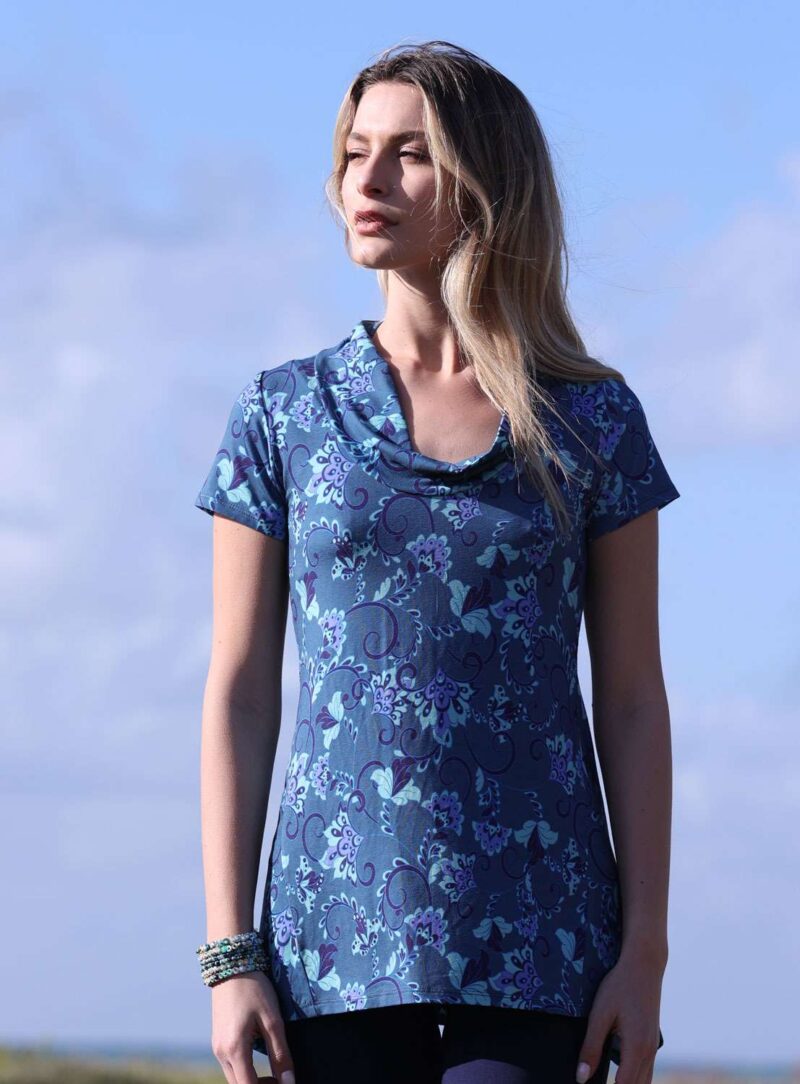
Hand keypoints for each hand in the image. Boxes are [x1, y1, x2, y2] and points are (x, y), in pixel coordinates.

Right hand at [210, 969, 294, 1083]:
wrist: (232, 964)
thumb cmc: (255, 989)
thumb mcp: (273, 1020)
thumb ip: (281, 1054)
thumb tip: (289, 1082)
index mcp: (235, 1049)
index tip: (284, 1083)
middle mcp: (221, 1053)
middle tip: (282, 1079)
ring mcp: (216, 1047)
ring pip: (234, 1078)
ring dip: (252, 1081)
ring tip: (274, 1071)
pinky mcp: (217, 1041)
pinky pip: (230, 1066)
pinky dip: (245, 1071)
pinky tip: (260, 1061)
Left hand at [575, 946, 664, 1083]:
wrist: (644, 964)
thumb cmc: (619, 985)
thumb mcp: (600, 1014)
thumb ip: (591, 1047)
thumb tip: (581, 1078)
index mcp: (636, 1047)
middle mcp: (649, 1051)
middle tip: (594, 1083)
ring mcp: (653, 1046)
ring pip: (644, 1081)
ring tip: (609, 1081)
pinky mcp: (652, 1040)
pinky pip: (646, 1069)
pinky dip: (634, 1079)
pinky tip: (620, 1075)